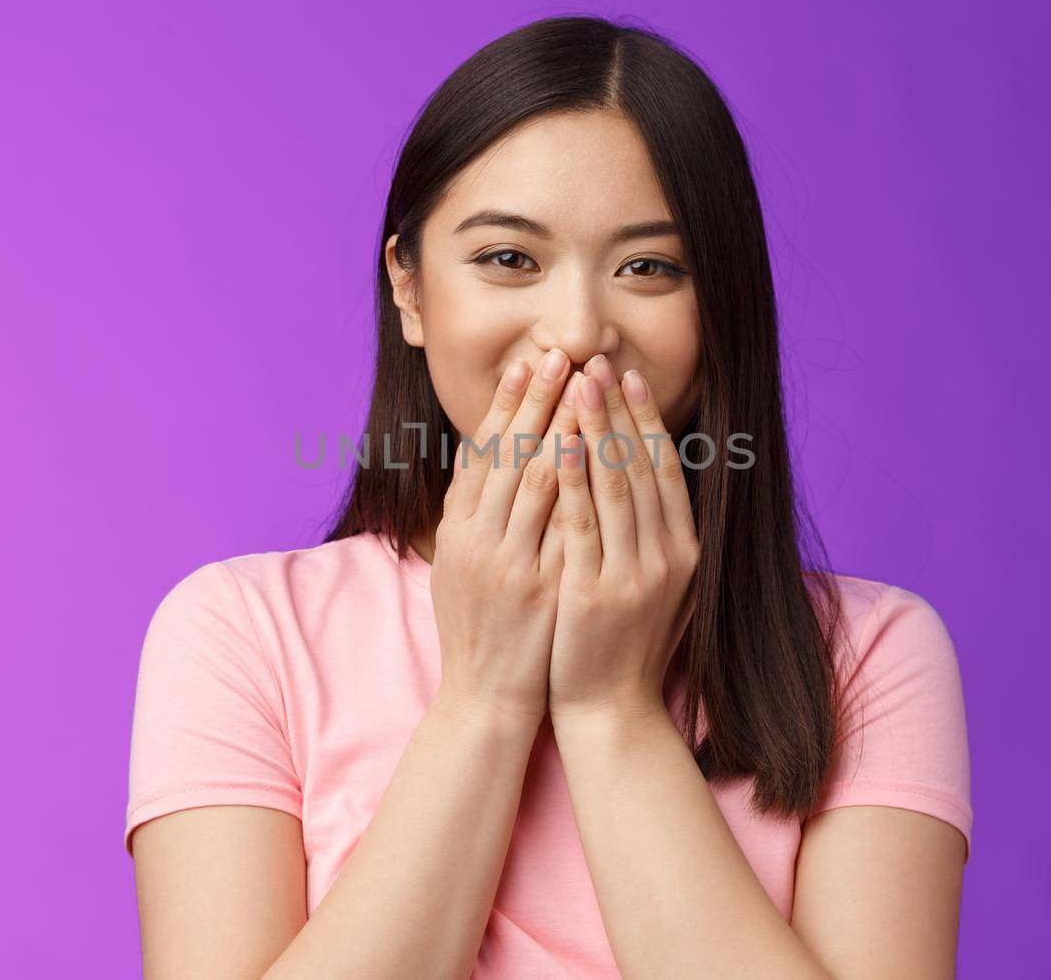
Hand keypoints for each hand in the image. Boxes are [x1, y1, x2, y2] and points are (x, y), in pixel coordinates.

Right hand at [429, 347, 580, 726]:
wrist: (487, 695)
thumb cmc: (479, 624)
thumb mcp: (457, 560)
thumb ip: (470, 506)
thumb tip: (482, 446)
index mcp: (456, 529)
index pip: (482, 452)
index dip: (506, 405)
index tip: (529, 364)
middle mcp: (476, 539)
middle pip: (508, 454)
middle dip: (537, 401)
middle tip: (560, 355)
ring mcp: (508, 562)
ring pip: (535, 478)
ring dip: (561, 427)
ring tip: (584, 386)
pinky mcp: (539, 587)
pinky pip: (562, 523)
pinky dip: (576, 482)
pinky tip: (594, 448)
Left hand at [546, 355, 700, 723]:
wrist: (609, 709)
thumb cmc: (624, 643)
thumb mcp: (659, 585)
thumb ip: (659, 534)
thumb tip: (653, 475)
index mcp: (685, 550)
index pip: (667, 468)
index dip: (647, 419)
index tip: (630, 376)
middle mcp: (668, 556)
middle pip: (642, 466)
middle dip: (619, 409)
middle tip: (599, 361)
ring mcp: (635, 574)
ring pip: (615, 484)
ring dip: (595, 428)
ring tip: (578, 383)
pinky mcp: (597, 592)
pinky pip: (583, 522)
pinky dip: (572, 478)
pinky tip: (560, 441)